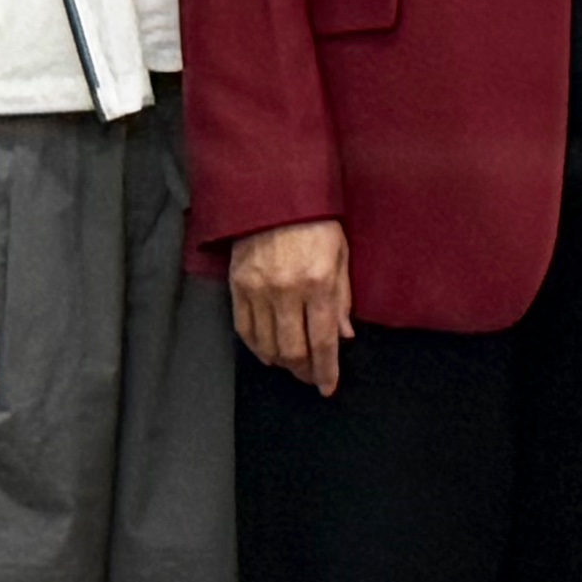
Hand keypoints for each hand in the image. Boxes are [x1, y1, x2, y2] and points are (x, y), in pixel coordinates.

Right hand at [230, 220, 353, 395]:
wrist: (274, 194)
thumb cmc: (316, 222)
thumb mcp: (341, 254)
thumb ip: (342, 298)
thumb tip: (344, 336)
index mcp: (318, 282)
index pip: (322, 340)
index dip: (325, 370)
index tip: (327, 387)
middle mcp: (287, 291)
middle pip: (292, 350)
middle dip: (303, 371)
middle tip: (310, 377)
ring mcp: (258, 291)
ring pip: (266, 345)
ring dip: (280, 363)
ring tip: (292, 366)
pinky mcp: (237, 287)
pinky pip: (244, 329)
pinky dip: (256, 347)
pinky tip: (267, 353)